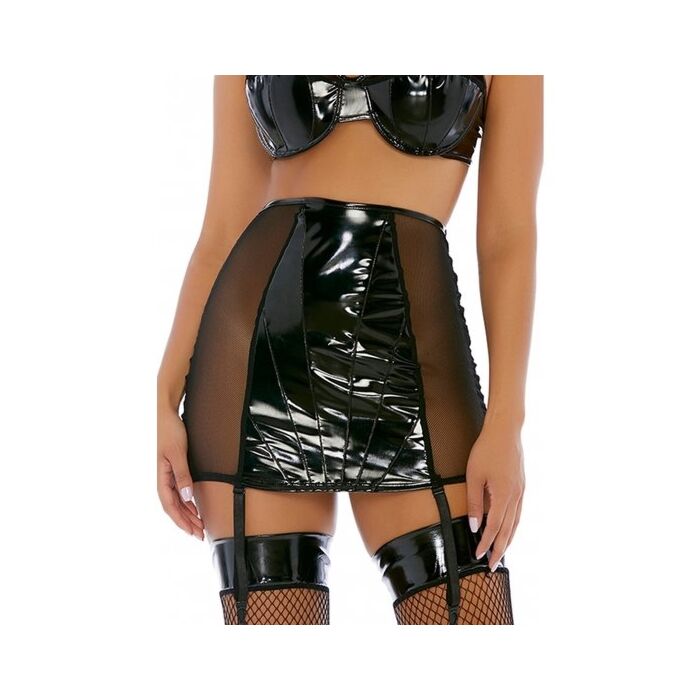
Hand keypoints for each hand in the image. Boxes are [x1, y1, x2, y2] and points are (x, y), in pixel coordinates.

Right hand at [157, 406, 203, 539]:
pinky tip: (195, 509)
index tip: (192, 531)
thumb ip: (182, 475)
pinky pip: (180, 492)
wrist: (168, 416)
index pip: (169, 506)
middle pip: (174, 507)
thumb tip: (187, 497)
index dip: (180, 520)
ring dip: (188, 514)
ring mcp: (168, 475)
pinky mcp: (174, 470)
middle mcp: (163, 479)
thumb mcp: (178, 454)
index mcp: (161, 477)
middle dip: (186, 522)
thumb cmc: (171, 433)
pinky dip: (187, 503)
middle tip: (200, 534)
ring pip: (177, 501)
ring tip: (199, 526)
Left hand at [465, 424, 524, 570]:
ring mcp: (520, 492)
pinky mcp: (521, 486)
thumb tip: (475, 526)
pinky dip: (513, 526)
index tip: (478, 556)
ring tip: (501, 553)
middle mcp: (515, 497)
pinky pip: (518, 512)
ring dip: (508, 540)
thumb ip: (475, 502)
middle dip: (499, 549)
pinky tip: (509, 530)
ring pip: (515, 523)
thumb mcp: (474, 476)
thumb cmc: (487, 450)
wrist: (505, 431)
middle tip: (492, 565)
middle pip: (508, 530)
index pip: (494, 527)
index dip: (486, 544)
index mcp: (503, 495)